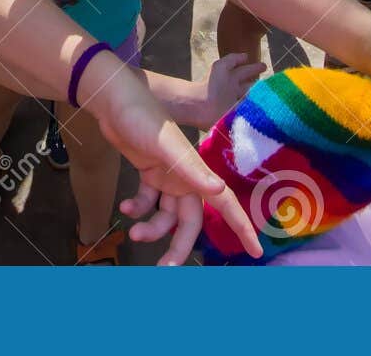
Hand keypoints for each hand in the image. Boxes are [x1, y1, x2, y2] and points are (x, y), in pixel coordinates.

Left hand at [86, 64, 260, 263]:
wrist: (114, 100)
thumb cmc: (143, 117)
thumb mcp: (165, 145)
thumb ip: (190, 169)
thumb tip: (218, 191)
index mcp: (195, 171)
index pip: (225, 203)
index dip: (242, 226)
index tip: (255, 251)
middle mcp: (185, 177)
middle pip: (189, 221)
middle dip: (179, 245)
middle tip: (165, 270)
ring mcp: (167, 176)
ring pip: (167, 215)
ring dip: (152, 228)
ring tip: (134, 232)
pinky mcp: (149, 173)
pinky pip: (148, 202)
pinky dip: (138, 209)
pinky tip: (125, 209)